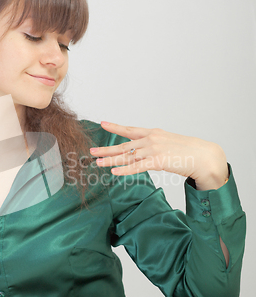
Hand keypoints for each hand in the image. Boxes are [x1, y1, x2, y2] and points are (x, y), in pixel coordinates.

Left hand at [90, 122, 228, 189]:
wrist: (204, 156)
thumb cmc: (188, 151)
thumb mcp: (169, 143)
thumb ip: (155, 146)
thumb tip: (145, 153)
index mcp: (153, 133)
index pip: (130, 130)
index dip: (115, 128)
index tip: (103, 124)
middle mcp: (151, 140)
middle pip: (124, 146)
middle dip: (106, 149)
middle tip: (92, 152)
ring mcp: (153, 150)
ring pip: (127, 157)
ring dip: (111, 161)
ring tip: (98, 163)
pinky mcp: (158, 162)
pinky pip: (137, 167)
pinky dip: (125, 170)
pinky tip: (114, 172)